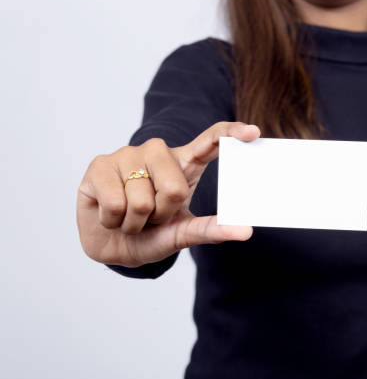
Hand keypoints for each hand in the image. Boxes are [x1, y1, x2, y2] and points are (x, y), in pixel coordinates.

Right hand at [76, 121, 259, 267]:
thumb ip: (211, 229)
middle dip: (163, 215)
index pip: (210, 141)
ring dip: (136, 221)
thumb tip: (245, 231)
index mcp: (184, 164)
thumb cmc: (150, 234)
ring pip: (143, 199)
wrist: (110, 245)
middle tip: (152, 217)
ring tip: (130, 216)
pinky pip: (116, 203)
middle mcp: (157, 152)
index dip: (231, 134)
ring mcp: (127, 154)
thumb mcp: (182, 233)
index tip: (254, 132)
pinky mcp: (99, 164)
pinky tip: (111, 215)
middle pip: (176, 188)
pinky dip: (114, 220)